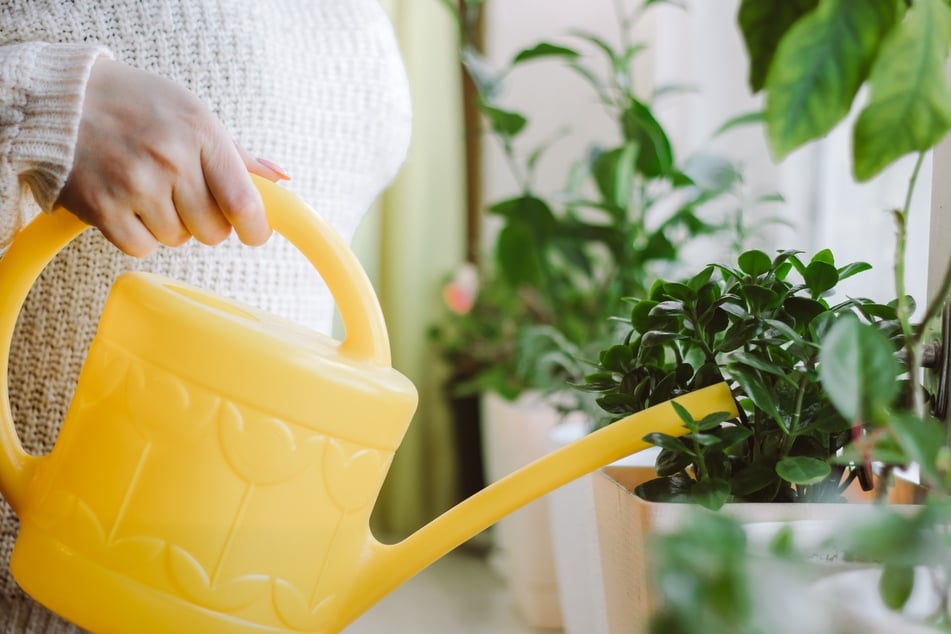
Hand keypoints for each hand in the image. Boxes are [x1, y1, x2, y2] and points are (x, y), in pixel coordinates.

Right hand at [56, 57, 288, 256]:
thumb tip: (280, 181)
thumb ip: (236, 154)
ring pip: (178, 240)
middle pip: (214, 230)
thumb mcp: (192, 113)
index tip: (255, 233)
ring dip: (170, 226)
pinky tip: (127, 205)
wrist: (58, 99)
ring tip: (148, 191)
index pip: (244, 202)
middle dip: (208, 224)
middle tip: (187, 200)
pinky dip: (138, 236)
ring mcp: (135, 185)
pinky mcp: (103, 208)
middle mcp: (171, 159)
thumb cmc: (134, 104)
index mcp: (201, 133)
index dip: (256, 228)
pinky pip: (141, 248)